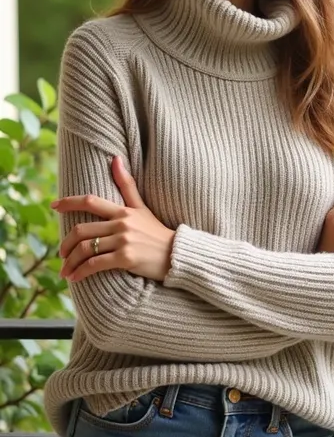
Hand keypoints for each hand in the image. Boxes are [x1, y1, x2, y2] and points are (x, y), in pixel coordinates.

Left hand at [53, 157, 174, 282]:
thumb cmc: (157, 232)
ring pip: (86, 248)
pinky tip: (75, 278)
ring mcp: (123, 241)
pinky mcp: (126, 259)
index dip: (69, 202)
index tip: (53, 206)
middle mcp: (121, 223)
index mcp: (122, 211)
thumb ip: (127, 185)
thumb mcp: (142, 207)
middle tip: (61, 253)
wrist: (176, 255)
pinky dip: (81, 272)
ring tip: (65, 269)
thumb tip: (115, 158)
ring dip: (70, 261)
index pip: (90, 201)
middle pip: (82, 230)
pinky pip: (95, 264)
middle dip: (66, 243)